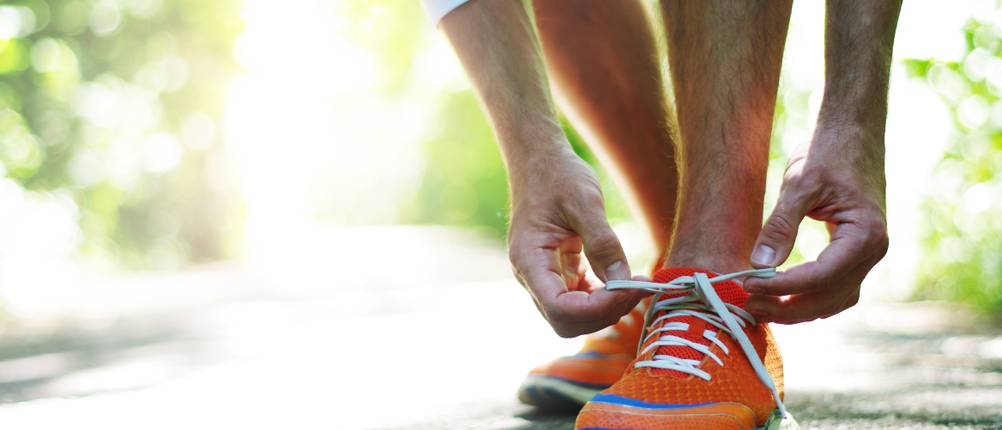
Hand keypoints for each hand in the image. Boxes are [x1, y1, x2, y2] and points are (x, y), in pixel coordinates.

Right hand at [507, 146, 644, 336]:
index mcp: (529, 260)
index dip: (598, 307)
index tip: (630, 286)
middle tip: (639, 287)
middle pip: (567, 321)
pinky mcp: (556, 272)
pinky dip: (602, 297)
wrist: (539, 160)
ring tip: (636, 284)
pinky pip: (578, 299)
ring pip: (573, 317)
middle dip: (604, 312)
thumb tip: (624, 281)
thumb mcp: (584, 201)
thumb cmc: (557, 175)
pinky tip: (622, 279)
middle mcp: (530, 276)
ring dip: (606, 308)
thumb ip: (603, 243)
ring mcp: (542, 277)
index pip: (560, 308)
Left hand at [744, 124, 888, 323]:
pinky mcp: (857, 253)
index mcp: (865, 234)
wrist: (853, 131)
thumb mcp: (799, 184)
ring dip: (798, 308)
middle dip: (787, 307)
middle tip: (748, 306)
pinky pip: (836, 288)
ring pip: (835, 300)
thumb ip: (781, 226)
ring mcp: (868, 255)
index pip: (821, 277)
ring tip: (759, 307)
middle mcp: (874, 251)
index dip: (781, 287)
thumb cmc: (828, 150)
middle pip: (829, 297)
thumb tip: (759, 265)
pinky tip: (780, 297)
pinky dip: (809, 297)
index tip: (746, 284)